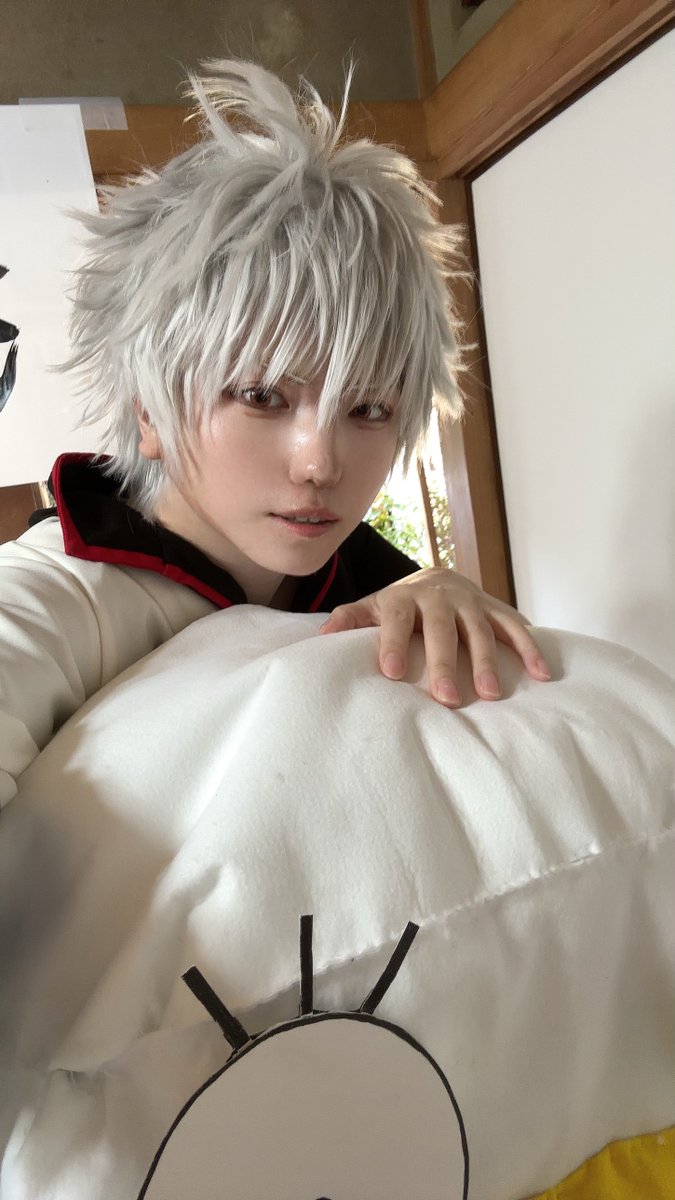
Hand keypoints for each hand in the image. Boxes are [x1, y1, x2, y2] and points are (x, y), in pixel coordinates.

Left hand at [318, 567, 550, 706]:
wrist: (437, 578)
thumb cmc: (399, 605)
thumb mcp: (373, 608)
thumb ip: (349, 619)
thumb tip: (321, 637)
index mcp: (405, 597)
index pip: (396, 617)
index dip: (393, 642)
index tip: (392, 673)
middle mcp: (440, 595)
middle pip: (443, 627)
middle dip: (445, 662)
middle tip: (447, 699)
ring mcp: (472, 601)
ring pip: (481, 629)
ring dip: (487, 661)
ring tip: (491, 695)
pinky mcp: (496, 608)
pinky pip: (516, 627)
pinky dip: (530, 649)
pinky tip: (542, 675)